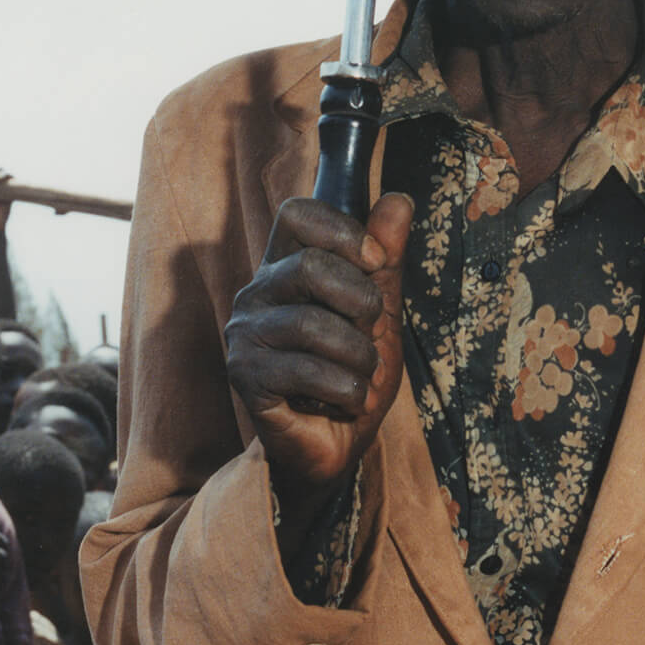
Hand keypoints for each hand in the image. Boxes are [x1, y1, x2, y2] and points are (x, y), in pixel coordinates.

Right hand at [224, 193, 412, 505]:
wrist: (337, 444)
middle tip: (373, 333)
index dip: (342, 230)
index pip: (296, 213)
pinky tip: (345, 399)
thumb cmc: (353, 373)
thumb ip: (386, 258)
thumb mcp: (380, 312)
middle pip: (309, 266)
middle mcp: (257, 292)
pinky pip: (305, 370)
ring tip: (362, 375)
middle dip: (360, 302)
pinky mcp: (245, 375)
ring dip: (358, 356)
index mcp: (286, 266)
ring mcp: (246, 333)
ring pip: (312, 324)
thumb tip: (399, 199)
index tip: (376, 263)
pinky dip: (344, 389)